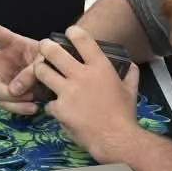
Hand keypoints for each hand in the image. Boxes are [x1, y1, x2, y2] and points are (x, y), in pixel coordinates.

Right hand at [0, 12, 44, 114]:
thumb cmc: (53, 64)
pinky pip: (6, 104)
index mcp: (12, 45)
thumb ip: (30, 73)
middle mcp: (2, 61)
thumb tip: (13, 90)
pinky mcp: (9, 96)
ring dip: (12, 98)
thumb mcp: (46, 64)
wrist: (62, 81)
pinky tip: (33, 108)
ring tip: (32, 99)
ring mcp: (3, 78)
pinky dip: (19, 108)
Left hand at [34, 25, 140, 162]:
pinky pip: (48, 103)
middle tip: (44, 47)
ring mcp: (68, 91)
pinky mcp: (59, 108)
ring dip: (40, 71)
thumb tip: (131, 66)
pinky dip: (52, 106)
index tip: (69, 33)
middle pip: (54, 52)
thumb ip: (130, 75)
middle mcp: (81, 75)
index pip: (82, 39)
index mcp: (100, 67)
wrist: (115, 138)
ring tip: (41, 72)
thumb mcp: (131, 91)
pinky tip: (57, 110)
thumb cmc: (124, 115)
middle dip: (46, 47)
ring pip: (42, 72)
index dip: (72, 32)